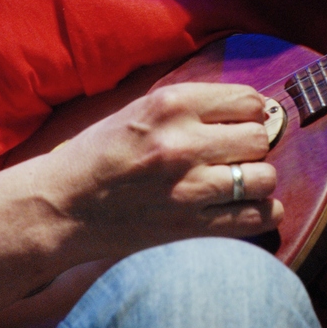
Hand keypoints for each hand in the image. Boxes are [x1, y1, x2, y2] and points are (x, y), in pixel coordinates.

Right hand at [31, 82, 282, 262]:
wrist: (62, 205)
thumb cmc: (101, 152)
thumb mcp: (141, 108)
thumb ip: (193, 105)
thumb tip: (251, 108)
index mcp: (172, 104)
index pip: (247, 101)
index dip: (252, 113)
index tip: (243, 123)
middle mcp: (184, 142)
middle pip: (260, 138)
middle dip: (255, 146)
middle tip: (237, 155)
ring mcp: (188, 187)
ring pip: (264, 177)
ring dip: (259, 180)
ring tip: (242, 182)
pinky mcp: (189, 226)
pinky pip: (256, 217)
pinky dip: (264, 213)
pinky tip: (252, 207)